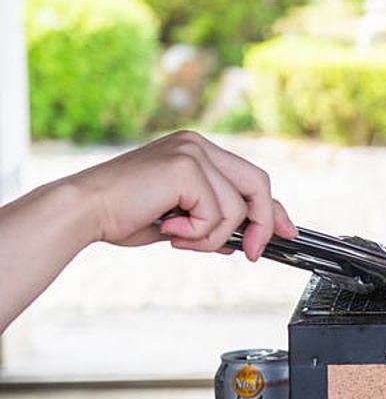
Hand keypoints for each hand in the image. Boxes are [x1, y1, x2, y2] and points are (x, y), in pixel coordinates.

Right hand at [72, 130, 296, 259]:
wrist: (84, 212)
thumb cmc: (122, 216)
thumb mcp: (180, 221)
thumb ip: (212, 224)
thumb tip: (244, 242)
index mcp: (196, 151)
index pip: (251, 178)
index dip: (274, 209)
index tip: (288, 232)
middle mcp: (197, 145)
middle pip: (258, 184)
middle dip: (262, 224)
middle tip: (251, 253)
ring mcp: (192, 152)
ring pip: (236, 208)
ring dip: (213, 237)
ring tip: (179, 238)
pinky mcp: (186, 168)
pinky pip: (218, 215)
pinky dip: (198, 234)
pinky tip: (168, 229)